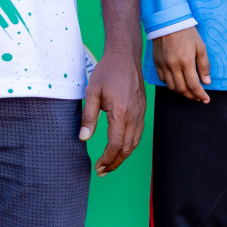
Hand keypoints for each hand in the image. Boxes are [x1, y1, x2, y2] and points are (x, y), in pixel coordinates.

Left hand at [79, 51, 145, 175]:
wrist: (125, 55)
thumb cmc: (107, 71)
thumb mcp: (92, 92)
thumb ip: (89, 117)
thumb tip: (84, 139)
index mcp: (121, 112)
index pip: (116, 144)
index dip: (108, 158)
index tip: (99, 166)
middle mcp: (134, 115)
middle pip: (128, 148)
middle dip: (115, 162)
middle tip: (103, 171)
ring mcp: (141, 112)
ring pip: (136, 142)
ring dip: (124, 155)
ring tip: (111, 163)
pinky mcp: (142, 108)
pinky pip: (139, 132)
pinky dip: (131, 144)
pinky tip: (122, 147)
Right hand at [152, 27, 210, 102]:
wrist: (169, 22)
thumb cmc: (188, 33)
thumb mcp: (200, 47)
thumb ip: (204, 65)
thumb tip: (206, 82)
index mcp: (186, 61)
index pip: (194, 85)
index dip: (200, 95)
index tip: (206, 99)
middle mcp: (173, 66)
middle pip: (182, 89)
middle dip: (192, 96)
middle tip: (198, 97)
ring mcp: (163, 65)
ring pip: (172, 87)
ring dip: (181, 92)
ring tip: (189, 92)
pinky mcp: (156, 63)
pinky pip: (163, 80)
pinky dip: (171, 84)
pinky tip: (178, 83)